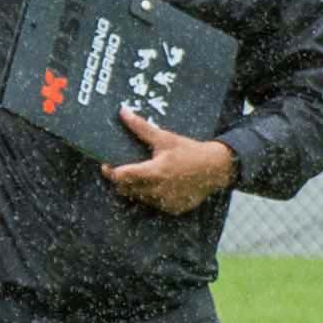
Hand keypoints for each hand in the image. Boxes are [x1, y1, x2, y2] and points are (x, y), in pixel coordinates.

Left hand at [104, 111, 238, 215]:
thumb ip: (141, 127)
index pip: (122, 177)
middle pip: (126, 189)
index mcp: (154, 172)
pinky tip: (158, 184)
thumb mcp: (165, 138)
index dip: (111, 172)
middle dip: (121, 180)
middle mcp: (158, 190)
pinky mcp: (174, 209)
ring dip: (136, 188)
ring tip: (142, 175)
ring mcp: (166, 202)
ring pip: (139, 198)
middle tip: (123, 169)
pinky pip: (154, 204)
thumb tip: (123, 112)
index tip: (107, 164)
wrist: (215, 168)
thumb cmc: (189, 151)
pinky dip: (152, 195)